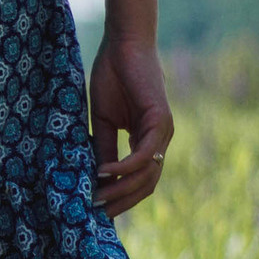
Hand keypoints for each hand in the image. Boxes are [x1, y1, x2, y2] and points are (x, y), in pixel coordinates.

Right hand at [89, 33, 171, 217]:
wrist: (123, 45)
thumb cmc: (112, 77)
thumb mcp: (103, 122)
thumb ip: (104, 150)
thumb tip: (95, 180)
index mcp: (148, 140)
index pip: (140, 180)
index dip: (121, 198)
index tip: (98, 211)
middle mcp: (160, 140)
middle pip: (147, 184)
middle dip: (122, 202)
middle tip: (96, 213)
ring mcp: (164, 131)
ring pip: (147, 174)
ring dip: (122, 189)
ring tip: (96, 197)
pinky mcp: (161, 120)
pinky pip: (144, 154)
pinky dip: (124, 167)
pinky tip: (104, 172)